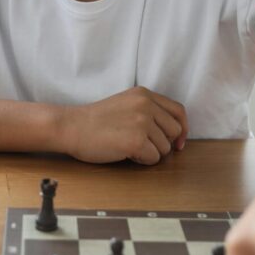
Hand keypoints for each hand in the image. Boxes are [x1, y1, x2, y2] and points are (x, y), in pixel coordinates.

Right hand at [61, 86, 187, 163]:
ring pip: (165, 148)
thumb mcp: (125, 104)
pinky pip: (153, 158)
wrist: (72, 127)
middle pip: (174, 131)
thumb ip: (148, 111)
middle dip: (163, 143)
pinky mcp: (136, 140)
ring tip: (128, 146)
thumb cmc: (95, 120)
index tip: (179, 142)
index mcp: (144, 94)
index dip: (182, 129)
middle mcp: (146, 105)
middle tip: (143, 146)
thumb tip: (174, 134)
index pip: (178, 111)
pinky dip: (142, 161)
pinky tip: (125, 153)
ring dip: (150, 153)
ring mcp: (142, 122)